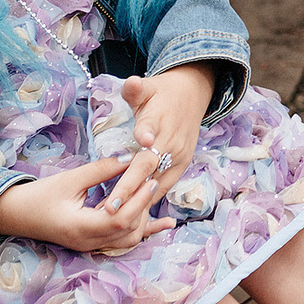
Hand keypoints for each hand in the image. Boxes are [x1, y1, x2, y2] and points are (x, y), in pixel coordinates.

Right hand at [0, 151, 176, 252]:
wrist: (14, 215)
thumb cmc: (39, 195)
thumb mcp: (70, 179)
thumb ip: (102, 170)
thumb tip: (133, 158)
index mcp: (80, 227)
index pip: (120, 220)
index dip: (139, 200)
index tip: (150, 179)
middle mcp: (88, 242)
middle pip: (128, 230)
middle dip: (143, 206)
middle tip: (152, 179)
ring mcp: (90, 245)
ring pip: (128, 239)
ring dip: (143, 218)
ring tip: (150, 192)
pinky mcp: (92, 242)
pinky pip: (122, 240)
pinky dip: (144, 230)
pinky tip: (166, 224)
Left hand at [105, 63, 214, 210]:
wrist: (193, 94)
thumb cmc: (163, 93)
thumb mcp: (148, 86)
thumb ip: (136, 89)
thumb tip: (130, 83)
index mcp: (161, 120)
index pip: (149, 133)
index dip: (143, 141)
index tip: (138, 148)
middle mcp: (173, 141)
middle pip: (149, 167)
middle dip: (130, 188)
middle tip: (110, 208)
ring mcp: (180, 155)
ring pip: (158, 181)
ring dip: (138, 201)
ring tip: (116, 220)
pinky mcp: (183, 164)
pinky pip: (165, 186)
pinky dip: (149, 200)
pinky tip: (133, 216)